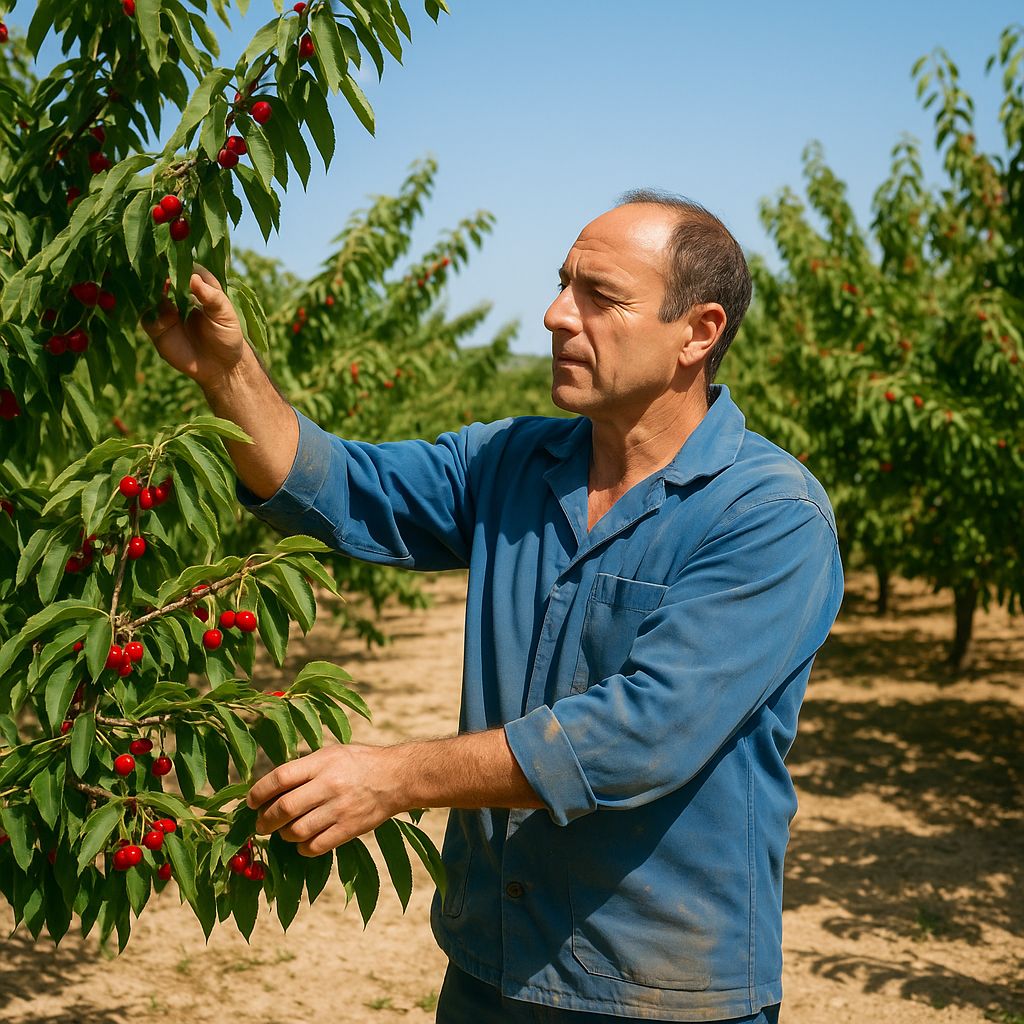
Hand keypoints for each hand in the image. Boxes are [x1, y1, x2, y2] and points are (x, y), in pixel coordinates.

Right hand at [140, 264, 248, 389]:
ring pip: (149, 294)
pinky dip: (145, 310)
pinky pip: (145, 315)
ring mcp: (164, 309)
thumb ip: (211, 296)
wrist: (220, 367)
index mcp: (197, 284)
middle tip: (157, 272)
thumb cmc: (227, 335)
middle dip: (157, 273)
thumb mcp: (224, 314)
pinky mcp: (156, 326)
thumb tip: (193, 278)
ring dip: (148, 290)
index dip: (177, 263)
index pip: (183, 267)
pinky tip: (149, 307)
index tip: (171, 260)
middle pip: (161, 277)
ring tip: (153, 289)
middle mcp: (177, 293)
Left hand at [246, 744, 400, 856]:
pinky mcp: (349, 829)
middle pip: (284, 808)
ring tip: (284, 831)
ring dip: (284, 835)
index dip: (258, 792)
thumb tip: (270, 786)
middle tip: (261, 824)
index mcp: (322, 763)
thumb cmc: (359, 762)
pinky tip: (304, 841)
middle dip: (265, 820)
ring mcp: (339, 809)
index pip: (280, 778)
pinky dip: (302, 848)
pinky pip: (315, 847)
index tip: (251, 801)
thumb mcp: (331, 754)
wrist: (396, 777)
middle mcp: (329, 785)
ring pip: (296, 831)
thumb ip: (304, 767)